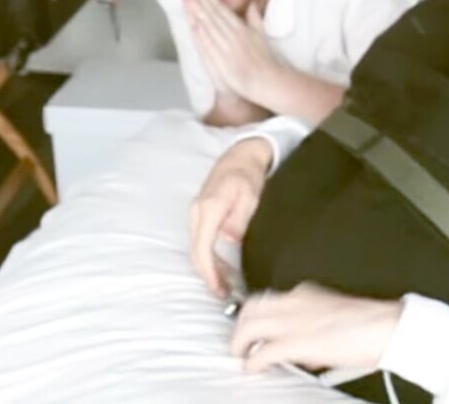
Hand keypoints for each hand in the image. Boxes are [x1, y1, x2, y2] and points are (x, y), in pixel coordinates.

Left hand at [184, 0, 286, 104]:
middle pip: (212, 14)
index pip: (221, 8)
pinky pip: (207, 44)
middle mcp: (232, 35)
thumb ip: (255, 19)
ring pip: (207, 25)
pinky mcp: (220, 60)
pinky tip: (191, 23)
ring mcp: (224, 47)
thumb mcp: (261, 35)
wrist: (265, 80)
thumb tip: (252, 4)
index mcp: (241, 28)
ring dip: (196, 11)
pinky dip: (199, 33)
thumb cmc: (264, 60)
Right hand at [190, 138, 272, 296]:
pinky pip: (200, 240)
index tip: (220, 289)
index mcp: (210, 208)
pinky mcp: (201, 214)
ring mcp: (196, 212)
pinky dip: (209, 256)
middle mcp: (198, 211)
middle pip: (196, 252)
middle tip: (224, 294)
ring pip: (197, 248)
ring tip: (225, 284)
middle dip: (208, 276)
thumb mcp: (252, 195)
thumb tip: (230, 240)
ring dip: (208, 268)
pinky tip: (221, 267)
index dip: (210, 273)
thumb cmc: (250, 174)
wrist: (241, 155)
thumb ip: (241, 218)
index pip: (203, 248)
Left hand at [231, 282, 403, 372]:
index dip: (257, 315)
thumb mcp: (335, 314)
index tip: (256, 327)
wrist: (385, 327)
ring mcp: (293, 322)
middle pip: (251, 308)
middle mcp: (295, 302)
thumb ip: (312, 324)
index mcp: (306, 294)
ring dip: (240, 343)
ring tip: (242, 356)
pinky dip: (253, 362)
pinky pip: (261, 353)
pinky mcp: (295, 343)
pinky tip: (253, 368)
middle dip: (240, 327)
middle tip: (241, 343)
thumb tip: (301, 348)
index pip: (268, 299)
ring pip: (248, 327)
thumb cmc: (370, 324)